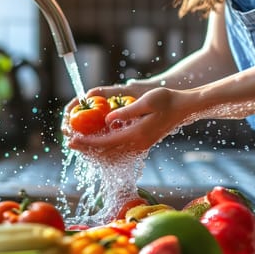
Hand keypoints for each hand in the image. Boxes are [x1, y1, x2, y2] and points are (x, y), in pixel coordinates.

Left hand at [65, 87, 193, 156]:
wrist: (185, 108)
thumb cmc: (168, 100)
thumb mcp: (148, 101)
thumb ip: (127, 111)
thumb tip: (107, 119)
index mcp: (137, 135)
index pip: (106, 143)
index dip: (87, 142)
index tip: (72, 139)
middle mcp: (137, 144)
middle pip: (106, 152)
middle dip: (86, 148)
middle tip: (69, 141)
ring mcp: (140, 145)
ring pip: (111, 153)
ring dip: (93, 149)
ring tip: (78, 142)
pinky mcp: (141, 143)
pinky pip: (118, 150)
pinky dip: (104, 147)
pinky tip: (94, 141)